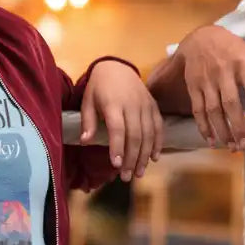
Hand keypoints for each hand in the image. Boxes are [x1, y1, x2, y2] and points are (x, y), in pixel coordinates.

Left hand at [80, 61, 163, 181]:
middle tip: (126, 177)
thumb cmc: (98, 87)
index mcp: (113, 103)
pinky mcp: (154, 106)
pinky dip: (158, 143)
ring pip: (148, 134)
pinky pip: (159, 126)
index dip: (117, 147)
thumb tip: (85, 141)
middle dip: (131, 158)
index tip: (115, 165)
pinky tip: (154, 158)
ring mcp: (145, 105)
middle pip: (135, 135)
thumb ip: (87, 121)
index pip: (117, 129)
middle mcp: (132, 105)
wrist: (117, 66)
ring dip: (144, 155)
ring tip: (138, 173)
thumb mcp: (87, 100)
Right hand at [176, 25, 244, 148]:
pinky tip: (211, 141)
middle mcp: (223, 72)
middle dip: (238, 126)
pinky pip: (197, 110)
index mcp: (243, 63)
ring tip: (232, 147)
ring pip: (213, 109)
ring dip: (222, 130)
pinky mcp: (193, 86)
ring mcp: (206, 80)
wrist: (201, 38)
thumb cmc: (235, 52)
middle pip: (230, 102)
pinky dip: (204, 127)